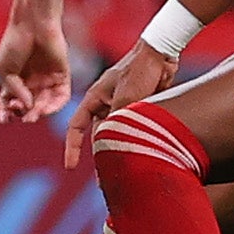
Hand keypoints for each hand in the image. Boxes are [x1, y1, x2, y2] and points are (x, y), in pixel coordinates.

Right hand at [0, 13, 69, 123]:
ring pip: (45, 104)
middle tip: (20, 114)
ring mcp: (47, 81)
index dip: (8, 113)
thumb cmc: (14, 43)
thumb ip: (13, 90)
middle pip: (29, 107)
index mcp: (15, 81)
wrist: (32, 25)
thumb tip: (26, 106)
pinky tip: (45, 108)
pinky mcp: (62, 77)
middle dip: (24, 113)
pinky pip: (61, 96)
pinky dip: (54, 105)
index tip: (5, 120)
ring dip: (39, 112)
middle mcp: (32, 83)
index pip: (11, 102)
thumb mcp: (4, 69)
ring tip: (32, 114)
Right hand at [67, 41, 172, 165]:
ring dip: (122, 150)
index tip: (70, 167)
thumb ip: (120, 122)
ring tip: (127, 172)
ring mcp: (123, 105)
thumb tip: (117, 146)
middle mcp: (105, 103)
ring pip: (119, 133)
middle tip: (106, 181)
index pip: (76, 127)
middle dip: (102, 157)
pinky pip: (135, 128)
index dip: (72, 148)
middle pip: (99, 135)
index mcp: (94, 98)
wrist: (162, 52)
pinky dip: (137, 141)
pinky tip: (144, 155)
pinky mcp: (140, 106)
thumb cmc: (139, 69)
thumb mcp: (126, 99)